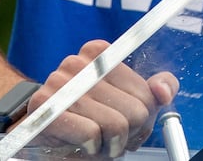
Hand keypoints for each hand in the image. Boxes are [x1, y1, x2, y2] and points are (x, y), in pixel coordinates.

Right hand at [25, 40, 179, 157]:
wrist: (39, 130)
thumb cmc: (88, 117)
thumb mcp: (126, 102)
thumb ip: (152, 92)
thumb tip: (163, 91)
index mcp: (101, 54)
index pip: (146, 95)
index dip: (142, 119)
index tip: (127, 123)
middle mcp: (79, 63)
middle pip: (135, 111)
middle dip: (127, 133)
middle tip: (111, 137)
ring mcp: (60, 84)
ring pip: (115, 125)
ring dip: (109, 144)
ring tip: (96, 141)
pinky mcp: (46, 109)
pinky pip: (91, 134)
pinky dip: (91, 147)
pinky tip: (81, 144)